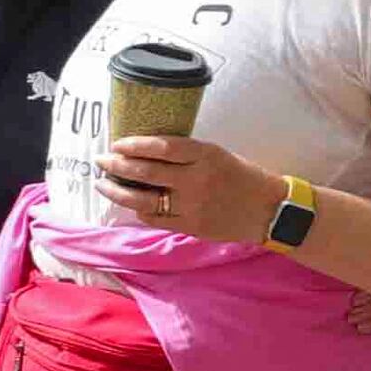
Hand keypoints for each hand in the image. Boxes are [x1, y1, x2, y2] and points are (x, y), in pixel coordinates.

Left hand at [98, 132, 287, 244]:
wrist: (270, 209)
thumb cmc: (242, 176)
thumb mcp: (217, 154)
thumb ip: (186, 153)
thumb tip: (146, 149)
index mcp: (205, 155)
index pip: (161, 147)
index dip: (134, 145)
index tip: (117, 143)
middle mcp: (196, 179)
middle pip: (146, 173)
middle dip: (117, 165)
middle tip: (100, 160)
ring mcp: (192, 206)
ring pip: (143, 199)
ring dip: (118, 191)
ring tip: (103, 183)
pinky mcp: (191, 226)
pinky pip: (155, 218)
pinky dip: (138, 210)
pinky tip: (129, 203)